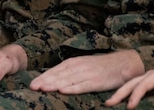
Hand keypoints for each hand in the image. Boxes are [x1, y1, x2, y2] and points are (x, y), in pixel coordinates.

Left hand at [29, 50, 143, 94]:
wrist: (122, 63)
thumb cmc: (100, 66)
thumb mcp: (82, 65)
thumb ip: (70, 71)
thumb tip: (54, 78)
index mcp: (73, 63)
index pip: (54, 71)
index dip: (43, 77)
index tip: (32, 83)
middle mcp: (78, 67)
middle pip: (58, 75)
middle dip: (44, 81)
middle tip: (32, 87)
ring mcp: (87, 74)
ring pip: (67, 80)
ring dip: (54, 84)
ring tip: (43, 88)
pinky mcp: (97, 82)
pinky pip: (83, 86)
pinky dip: (72, 88)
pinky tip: (63, 90)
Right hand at [107, 62, 153, 109]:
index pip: (142, 85)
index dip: (134, 96)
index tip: (129, 107)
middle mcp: (151, 74)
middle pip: (131, 83)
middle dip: (119, 92)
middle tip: (108, 102)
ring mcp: (150, 76)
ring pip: (131, 83)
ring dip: (121, 91)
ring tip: (110, 100)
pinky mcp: (151, 80)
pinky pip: (136, 84)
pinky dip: (127, 90)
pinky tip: (123, 96)